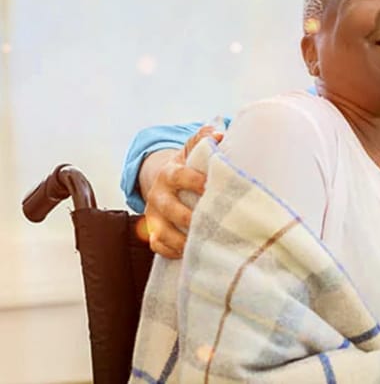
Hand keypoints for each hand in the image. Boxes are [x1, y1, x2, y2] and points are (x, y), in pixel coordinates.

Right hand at [143, 126, 221, 257]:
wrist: (169, 181)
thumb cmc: (190, 166)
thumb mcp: (193, 150)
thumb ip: (204, 139)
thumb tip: (218, 133)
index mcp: (170, 173)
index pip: (179, 176)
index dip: (194, 181)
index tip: (211, 187)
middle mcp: (158, 195)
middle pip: (169, 208)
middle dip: (188, 216)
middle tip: (211, 222)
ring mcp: (154, 215)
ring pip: (161, 231)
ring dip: (181, 240)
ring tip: (203, 244)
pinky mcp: (154, 231)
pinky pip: (158, 245)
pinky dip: (172, 251)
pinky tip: (191, 253)